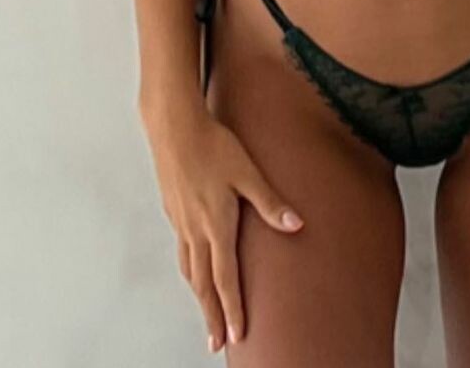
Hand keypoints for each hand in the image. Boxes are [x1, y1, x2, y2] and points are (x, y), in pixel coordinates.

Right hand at [144, 101, 304, 352]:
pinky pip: (182, 251)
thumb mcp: (247, 172)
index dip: (232, 309)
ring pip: (189, 270)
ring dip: (198, 296)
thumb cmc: (213, 145)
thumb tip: (296, 224)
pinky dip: (189, 270)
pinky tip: (193, 269)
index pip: (225, 279)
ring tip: (206, 313)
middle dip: (211, 316)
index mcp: (216, 225)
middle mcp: (195, 230)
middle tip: (215, 343)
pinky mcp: (173, 212)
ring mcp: (181, 223)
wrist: (174, 126)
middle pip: (203, 284)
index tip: (237, 335)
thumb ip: (270, 202)